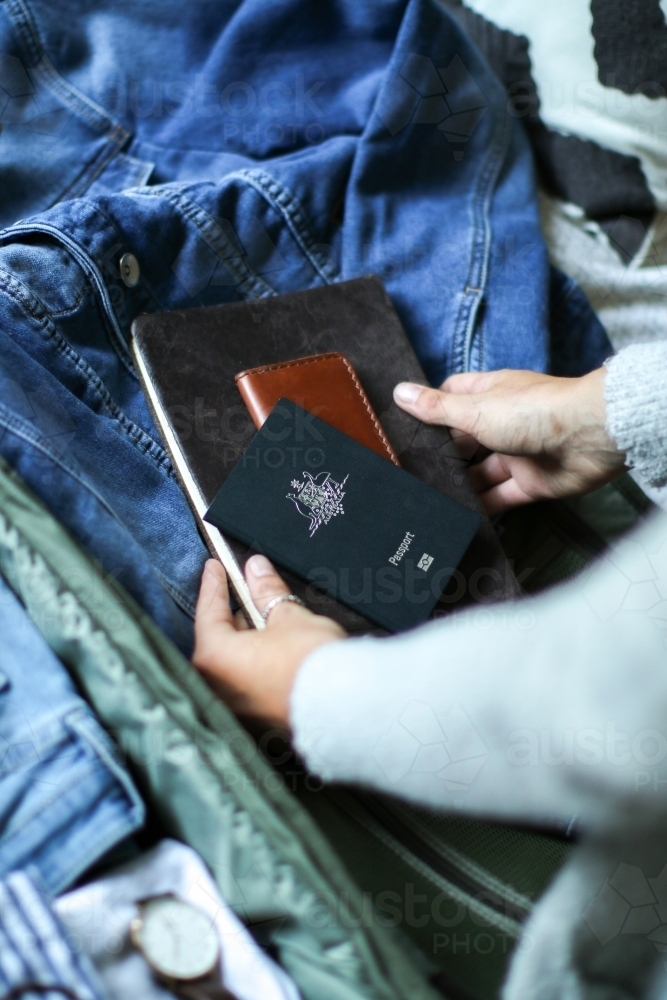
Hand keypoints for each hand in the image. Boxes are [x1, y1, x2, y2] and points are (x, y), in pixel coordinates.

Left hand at [192, 555, 345, 725]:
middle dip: (236, 613)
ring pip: (235, 660)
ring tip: (269, 618)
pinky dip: (258, 660)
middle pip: (221, 638)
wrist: (343, 704)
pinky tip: (276, 647)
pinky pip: (249, 680)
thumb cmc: (311, 661)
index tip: (214, 566)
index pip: (208, 612)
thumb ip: (267, 591)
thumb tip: (256, 569)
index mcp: (215, 659)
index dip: (214, 585)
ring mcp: (236, 706)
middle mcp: (217, 686)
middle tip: (247, 589)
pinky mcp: (257, 717)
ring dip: (249, 637)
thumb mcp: (288, 616)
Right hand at [393, 367, 625, 514]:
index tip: (406, 427)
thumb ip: (436, 407)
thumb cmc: (534, 411)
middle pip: (464, 441)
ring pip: (481, 472)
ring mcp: (518, 454)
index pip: (453, 396)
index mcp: (490, 394)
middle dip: (442, 455)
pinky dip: (484, 506)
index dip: (431, 410)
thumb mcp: (474, 409)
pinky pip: (502, 497)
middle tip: (410, 472)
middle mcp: (503, 422)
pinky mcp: (532, 482)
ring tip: (429, 499)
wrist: (589, 437)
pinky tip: (461, 515)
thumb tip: (399, 392)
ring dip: (461, 485)